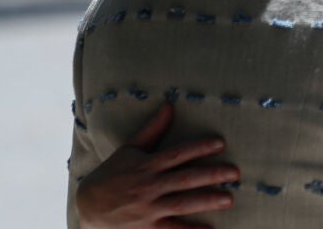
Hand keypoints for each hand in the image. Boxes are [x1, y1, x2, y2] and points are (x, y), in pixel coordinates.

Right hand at [76, 103, 239, 228]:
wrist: (87, 207)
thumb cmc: (113, 174)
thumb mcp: (130, 149)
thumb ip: (152, 129)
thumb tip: (170, 104)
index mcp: (146, 165)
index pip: (177, 154)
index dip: (198, 148)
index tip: (220, 143)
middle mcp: (148, 186)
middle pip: (184, 179)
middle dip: (210, 175)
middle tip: (235, 172)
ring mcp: (147, 209)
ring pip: (181, 204)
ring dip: (206, 201)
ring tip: (229, 199)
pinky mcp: (147, 228)